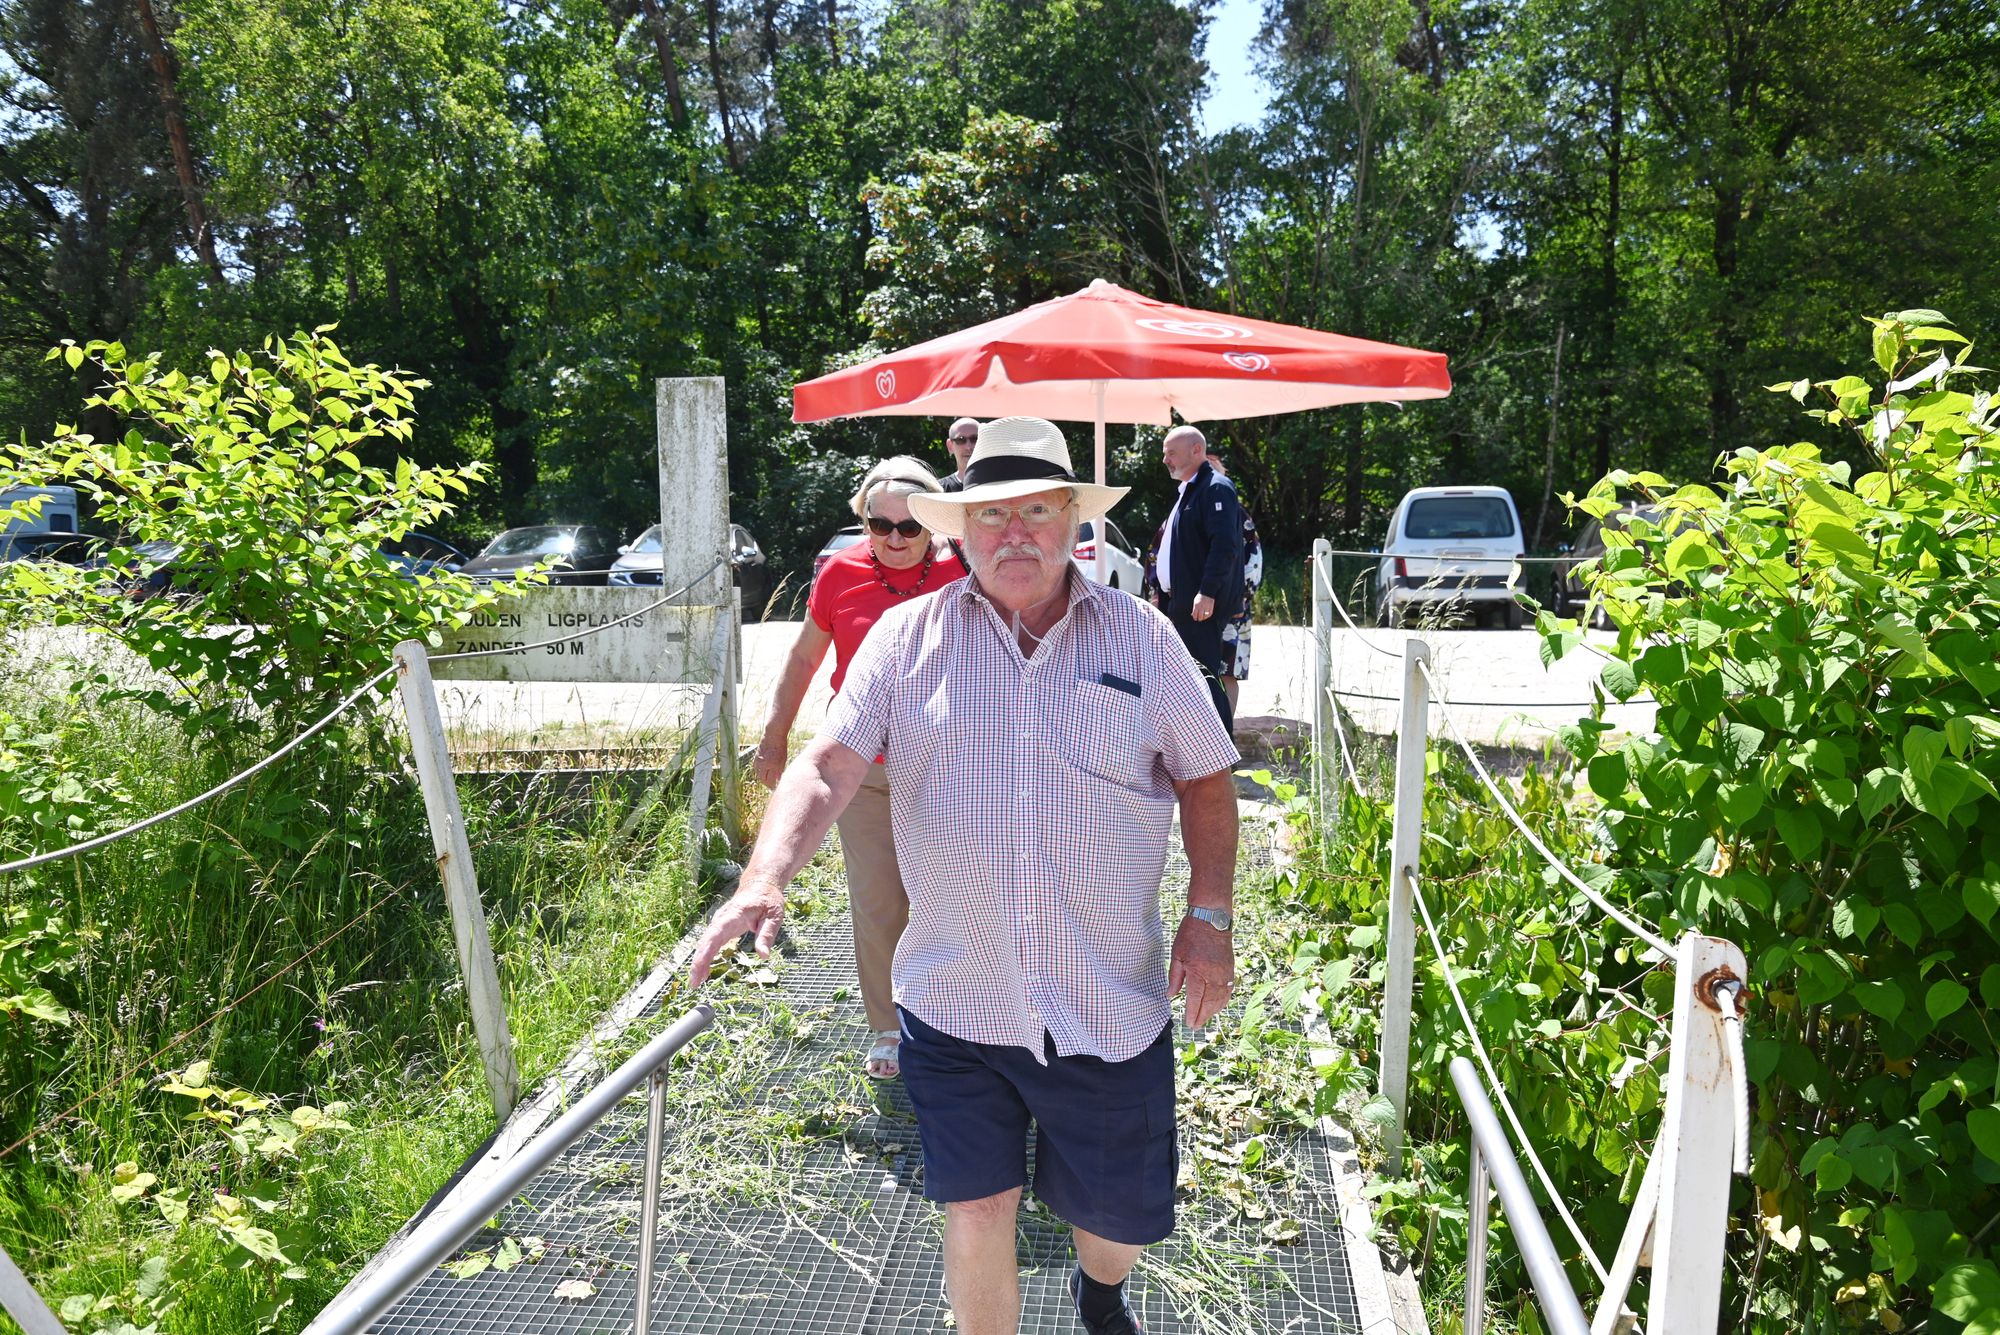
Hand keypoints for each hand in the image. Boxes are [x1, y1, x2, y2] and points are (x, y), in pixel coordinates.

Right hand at [685, 880, 785, 989]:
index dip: (704, 955)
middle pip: (705, 942)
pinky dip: (705, 957)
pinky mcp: (720, 928)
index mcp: (733, 915)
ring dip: (699, 962)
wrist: (761, 884)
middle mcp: (722, 919)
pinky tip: (703, 972)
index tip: (698, 970)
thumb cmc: (768, 899)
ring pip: (704, 943)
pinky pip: (709, 943)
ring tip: (696, 983)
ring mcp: (719, 923)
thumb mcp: (774, 916)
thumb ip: (767, 934)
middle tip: (694, 984)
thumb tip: (763, 955)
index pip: (714, 936)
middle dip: (697, 963)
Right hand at [752, 733, 786, 788]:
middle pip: (764, 780)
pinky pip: (756, 769)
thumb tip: (778, 781)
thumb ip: (780, 771)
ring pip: (759, 775)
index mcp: (774, 765)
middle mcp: (765, 764)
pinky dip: (760, 773)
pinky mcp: (755, 759)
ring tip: (768, 781)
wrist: (773, 735)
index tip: (776, 788)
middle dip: (768, 784)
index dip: (773, 786)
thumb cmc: (781, 747)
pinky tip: (764, 773)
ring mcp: (759, 761)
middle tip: (772, 786)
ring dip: (763, 779)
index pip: (772, 781)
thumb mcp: (783, 760)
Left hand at [1168, 914, 1233, 1028]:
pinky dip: (1223, 1001)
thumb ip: (1174, 977)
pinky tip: (1217, 1005)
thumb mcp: (1177, 954)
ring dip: (1213, 1011)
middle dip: (1203, 1016)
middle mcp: (1214, 975)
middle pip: (1210, 1003)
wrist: (1212, 919)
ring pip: (1221, 999)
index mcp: (1198, 971)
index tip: (1189, 1023)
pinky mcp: (1231, 969)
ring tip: (1204, 1018)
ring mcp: (1225, 973)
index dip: (1193, 1013)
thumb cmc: (1191, 934)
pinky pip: (1229, 990)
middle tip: (1195, 1026)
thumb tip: (1170, 995)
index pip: (1196, 999)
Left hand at [1191, 593, 1214, 621]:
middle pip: (1200, 616)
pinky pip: (1210, 614)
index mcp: (1196, 605)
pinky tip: (1206, 616)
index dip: (1195, 618)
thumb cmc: (1199, 597)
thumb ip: (1194, 608)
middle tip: (1199, 619)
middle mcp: (1201, 606)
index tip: (1195, 619)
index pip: (1195, 614)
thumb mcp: (1195, 602)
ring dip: (1204, 618)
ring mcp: (1206, 607)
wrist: (1206, 592)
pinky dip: (1208, 616)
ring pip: (1205, 616)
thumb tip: (1192, 615)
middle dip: (1199, 619)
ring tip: (1203, 618)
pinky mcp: (1211, 606)